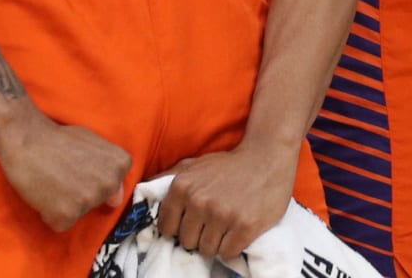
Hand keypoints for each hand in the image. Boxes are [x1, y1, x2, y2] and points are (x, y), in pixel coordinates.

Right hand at [0, 107, 131, 232]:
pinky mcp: (67, 215)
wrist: (26, 138)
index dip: (91, 179)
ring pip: (78, 214)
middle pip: (96, 202)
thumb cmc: (58, 137)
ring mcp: (89, 200)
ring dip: (64, 204)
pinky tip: (44, 195)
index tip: (78, 167)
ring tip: (51, 182)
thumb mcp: (94, 142)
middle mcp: (109, 183)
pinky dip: (50, 215)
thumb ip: (109, 168)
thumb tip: (117, 201)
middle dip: (80, 194)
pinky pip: (60, 224)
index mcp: (121, 164)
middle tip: (62, 175)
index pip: (112, 188)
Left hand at [155, 138, 296, 260]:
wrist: (267, 156)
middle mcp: (199, 202)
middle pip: (187, 242)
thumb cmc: (229, 164)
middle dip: (199, 236)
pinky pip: (228, 253)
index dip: (179, 228)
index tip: (192, 222)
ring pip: (207, 250)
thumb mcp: (194, 164)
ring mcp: (223, 215)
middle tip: (213, 222)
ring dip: (216, 242)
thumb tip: (143, 193)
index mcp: (182, 187)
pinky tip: (238, 231)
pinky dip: (232, 247)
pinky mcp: (245, 227)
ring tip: (226, 226)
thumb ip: (168, 178)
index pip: (167, 228)